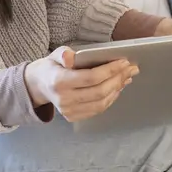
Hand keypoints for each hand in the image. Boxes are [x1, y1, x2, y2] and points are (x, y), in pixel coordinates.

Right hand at [23, 46, 137, 121]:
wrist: (39, 85)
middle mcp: (63, 99)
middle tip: (131, 68)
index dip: (110, 70)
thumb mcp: (55, 55)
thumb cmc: (52, 67)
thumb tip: (70, 57)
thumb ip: (63, 54)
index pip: (91, 77)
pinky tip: (117, 87)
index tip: (124, 62)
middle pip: (99, 92)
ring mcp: (68, 111)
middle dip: (118, 79)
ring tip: (127, 77)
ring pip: (101, 103)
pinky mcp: (73, 117)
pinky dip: (111, 98)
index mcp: (59, 81)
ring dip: (118, 89)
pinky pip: (97, 109)